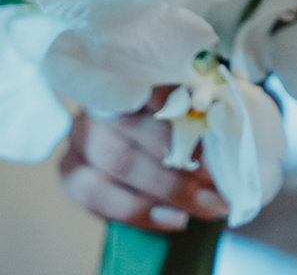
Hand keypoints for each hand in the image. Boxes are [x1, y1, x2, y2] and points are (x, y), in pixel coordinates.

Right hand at [59, 89, 230, 231]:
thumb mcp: (190, 114)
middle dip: (184, 158)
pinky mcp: (70, 172)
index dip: (180, 106)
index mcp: (132, 77)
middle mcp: (101, 103)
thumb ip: (201, 118)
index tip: (213, 124)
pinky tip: (174, 220)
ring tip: (207, 206)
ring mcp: (81, 136)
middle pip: (138, 127)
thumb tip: (226, 132)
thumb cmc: (174, 127)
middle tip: (221, 182)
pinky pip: (98, 196)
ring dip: (170, 189)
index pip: (153, 85)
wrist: (146, 154)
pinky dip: (141, 212)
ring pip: (120, 162)